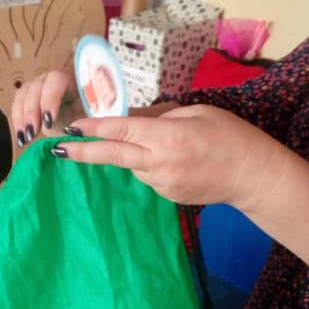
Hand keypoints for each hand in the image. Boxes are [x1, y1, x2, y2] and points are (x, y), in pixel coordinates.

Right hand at [11, 68, 82, 147]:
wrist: (83, 117)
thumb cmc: (89, 115)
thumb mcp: (87, 118)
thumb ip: (77, 120)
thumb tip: (60, 129)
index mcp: (71, 77)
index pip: (56, 80)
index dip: (50, 99)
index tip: (48, 122)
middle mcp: (51, 78)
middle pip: (35, 87)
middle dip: (31, 112)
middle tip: (32, 133)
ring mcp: (38, 85)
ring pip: (23, 95)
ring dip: (21, 118)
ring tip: (24, 138)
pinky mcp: (29, 97)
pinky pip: (18, 106)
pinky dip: (18, 122)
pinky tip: (21, 138)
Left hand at [50, 105, 282, 209]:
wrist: (252, 175)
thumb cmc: (230, 136)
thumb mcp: (195, 112)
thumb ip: (157, 115)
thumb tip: (127, 115)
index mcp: (166, 137)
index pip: (120, 130)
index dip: (93, 128)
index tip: (71, 126)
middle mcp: (159, 163)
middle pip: (113, 156)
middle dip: (83, 153)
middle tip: (56, 151)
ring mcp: (162, 184)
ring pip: (133, 165)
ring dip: (135, 154)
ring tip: (172, 146)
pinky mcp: (167, 196)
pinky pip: (149, 177)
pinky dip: (152, 166)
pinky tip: (179, 161)